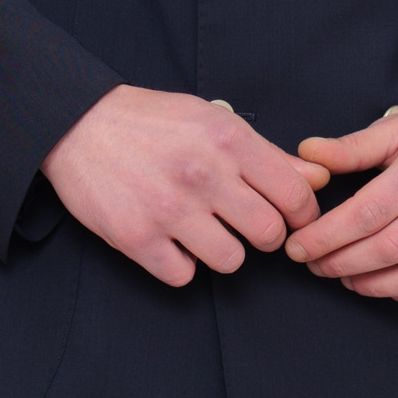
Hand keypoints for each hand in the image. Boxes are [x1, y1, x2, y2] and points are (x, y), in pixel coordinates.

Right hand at [41, 84, 326, 287]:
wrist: (78, 125)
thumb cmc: (153, 121)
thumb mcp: (214, 122)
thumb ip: (268, 154)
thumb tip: (319, 178)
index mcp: (229, 139)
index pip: (296, 195)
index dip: (302, 214)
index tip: (290, 217)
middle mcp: (203, 174)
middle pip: (269, 234)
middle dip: (264, 235)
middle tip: (245, 224)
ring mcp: (169, 209)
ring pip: (232, 261)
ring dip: (224, 251)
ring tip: (205, 230)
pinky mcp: (136, 238)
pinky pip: (184, 276)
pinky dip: (182, 264)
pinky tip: (172, 240)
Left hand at [284, 95, 397, 307]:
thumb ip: (353, 146)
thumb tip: (307, 155)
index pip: (369, 210)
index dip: (327, 235)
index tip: (299, 247)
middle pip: (391, 247)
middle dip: (343, 264)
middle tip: (317, 266)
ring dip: (376, 288)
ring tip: (349, 279)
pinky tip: (392, 289)